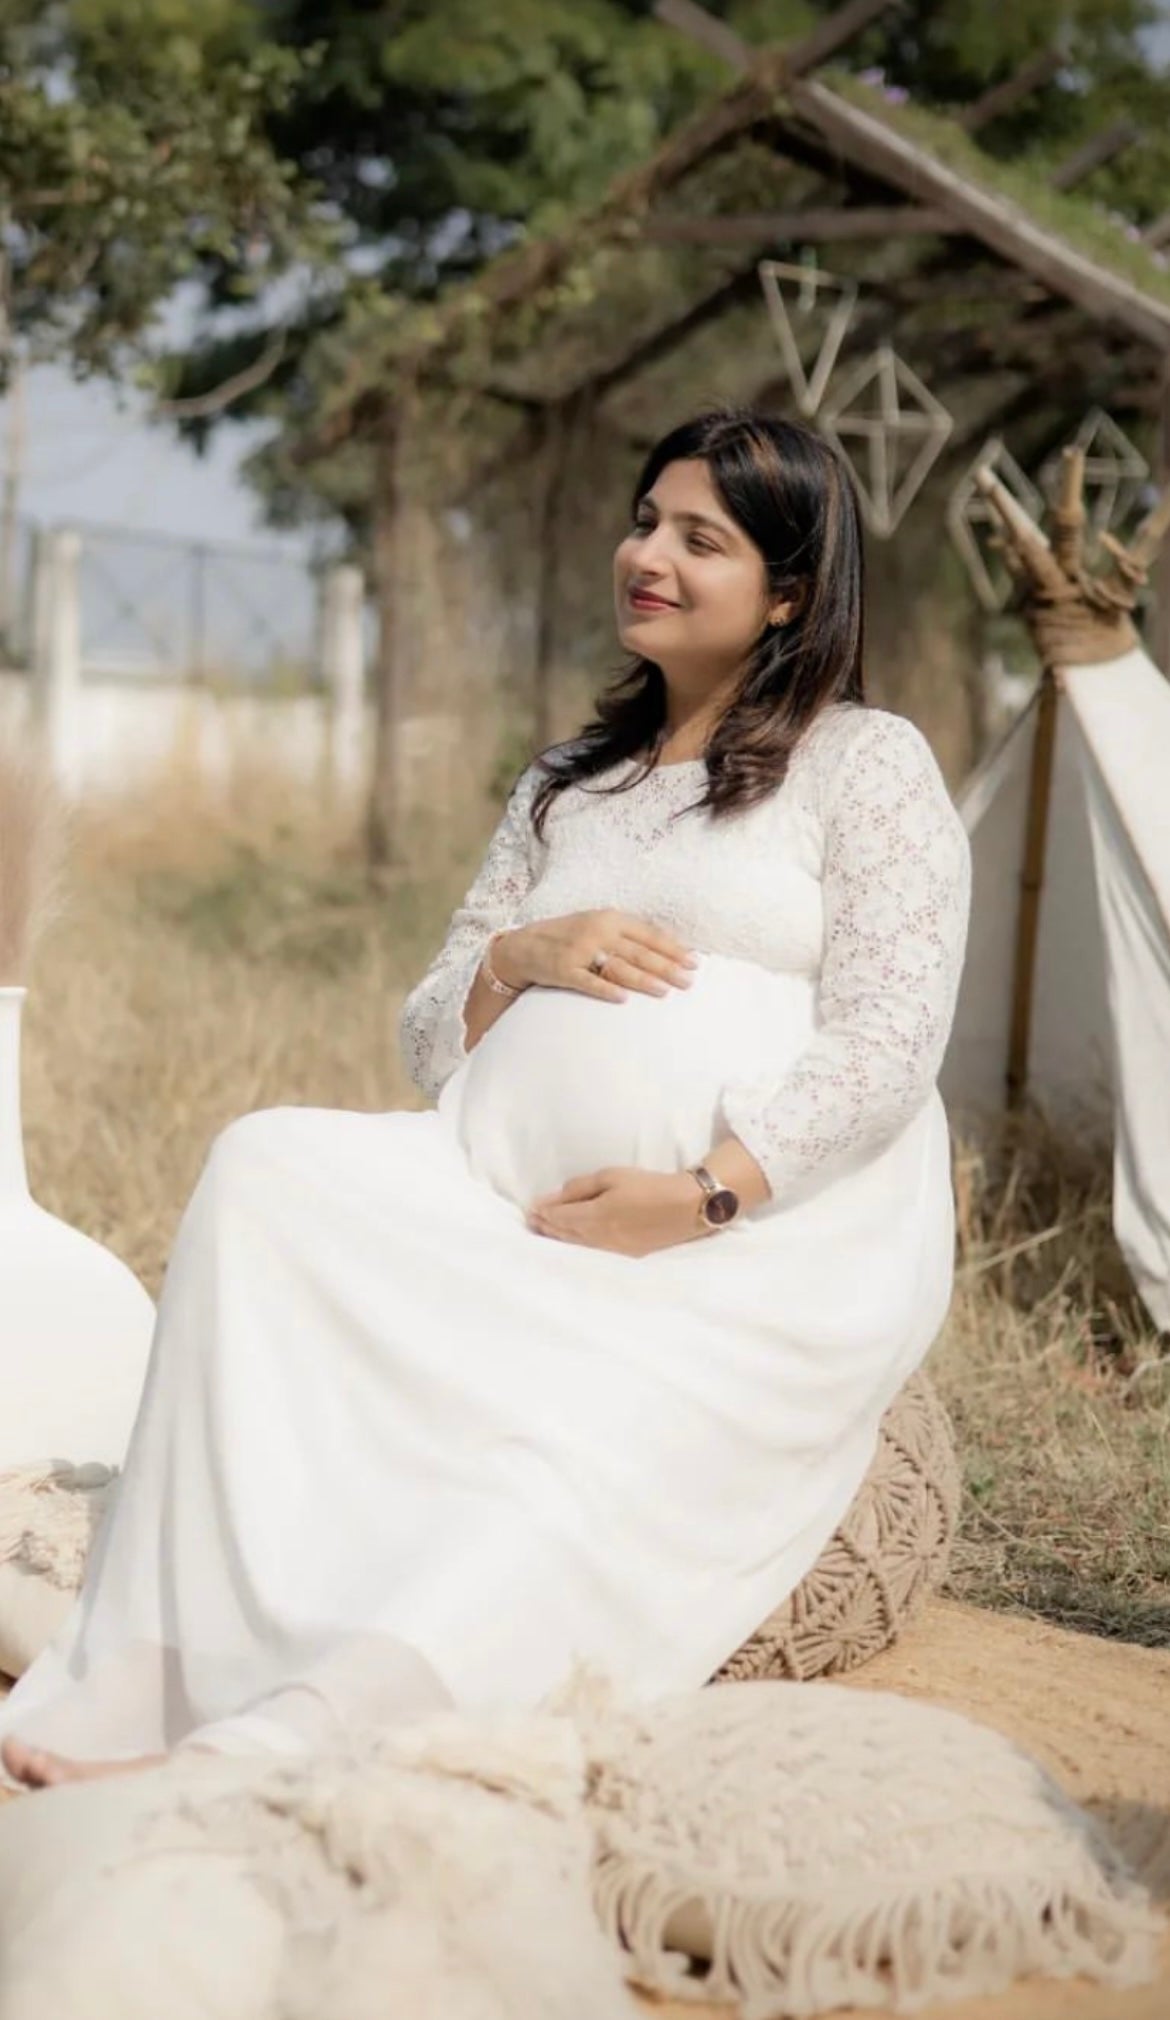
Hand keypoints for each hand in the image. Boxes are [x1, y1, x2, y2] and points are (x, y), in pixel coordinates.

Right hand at [493, 909, 697, 1001]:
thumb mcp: (598, 925)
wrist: (525, 945)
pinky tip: (622, 999)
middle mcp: (597, 931)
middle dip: (666, 967)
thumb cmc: (570, 937)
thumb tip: (666, 951)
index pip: (648, 934)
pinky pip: (587, 982)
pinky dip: (605, 989)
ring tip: (665, 991)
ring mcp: (579, 951)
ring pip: (617, 967)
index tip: (694, 962)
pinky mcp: (563, 970)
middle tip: (688, 982)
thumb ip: (628, 935)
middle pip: (638, 952)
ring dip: (642, 980)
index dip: (673, 948)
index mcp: (610, 918)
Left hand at [525, 1166, 708, 1256]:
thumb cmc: (649, 1186)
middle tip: (532, 1224)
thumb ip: (582, 1186)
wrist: (686, 1207)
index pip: (562, 1216)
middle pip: (566, 1233)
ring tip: (545, 1233)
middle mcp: (600, 1237)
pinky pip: (592, 1251)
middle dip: (548, 1227)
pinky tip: (573, 1242)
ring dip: (559, 1238)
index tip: (531, 1210)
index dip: (545, 1213)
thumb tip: (557, 1196)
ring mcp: (613, 1249)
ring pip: (578, 1245)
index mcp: (595, 1215)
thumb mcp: (613, 1176)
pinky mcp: (625, 1255)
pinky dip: (577, 1246)